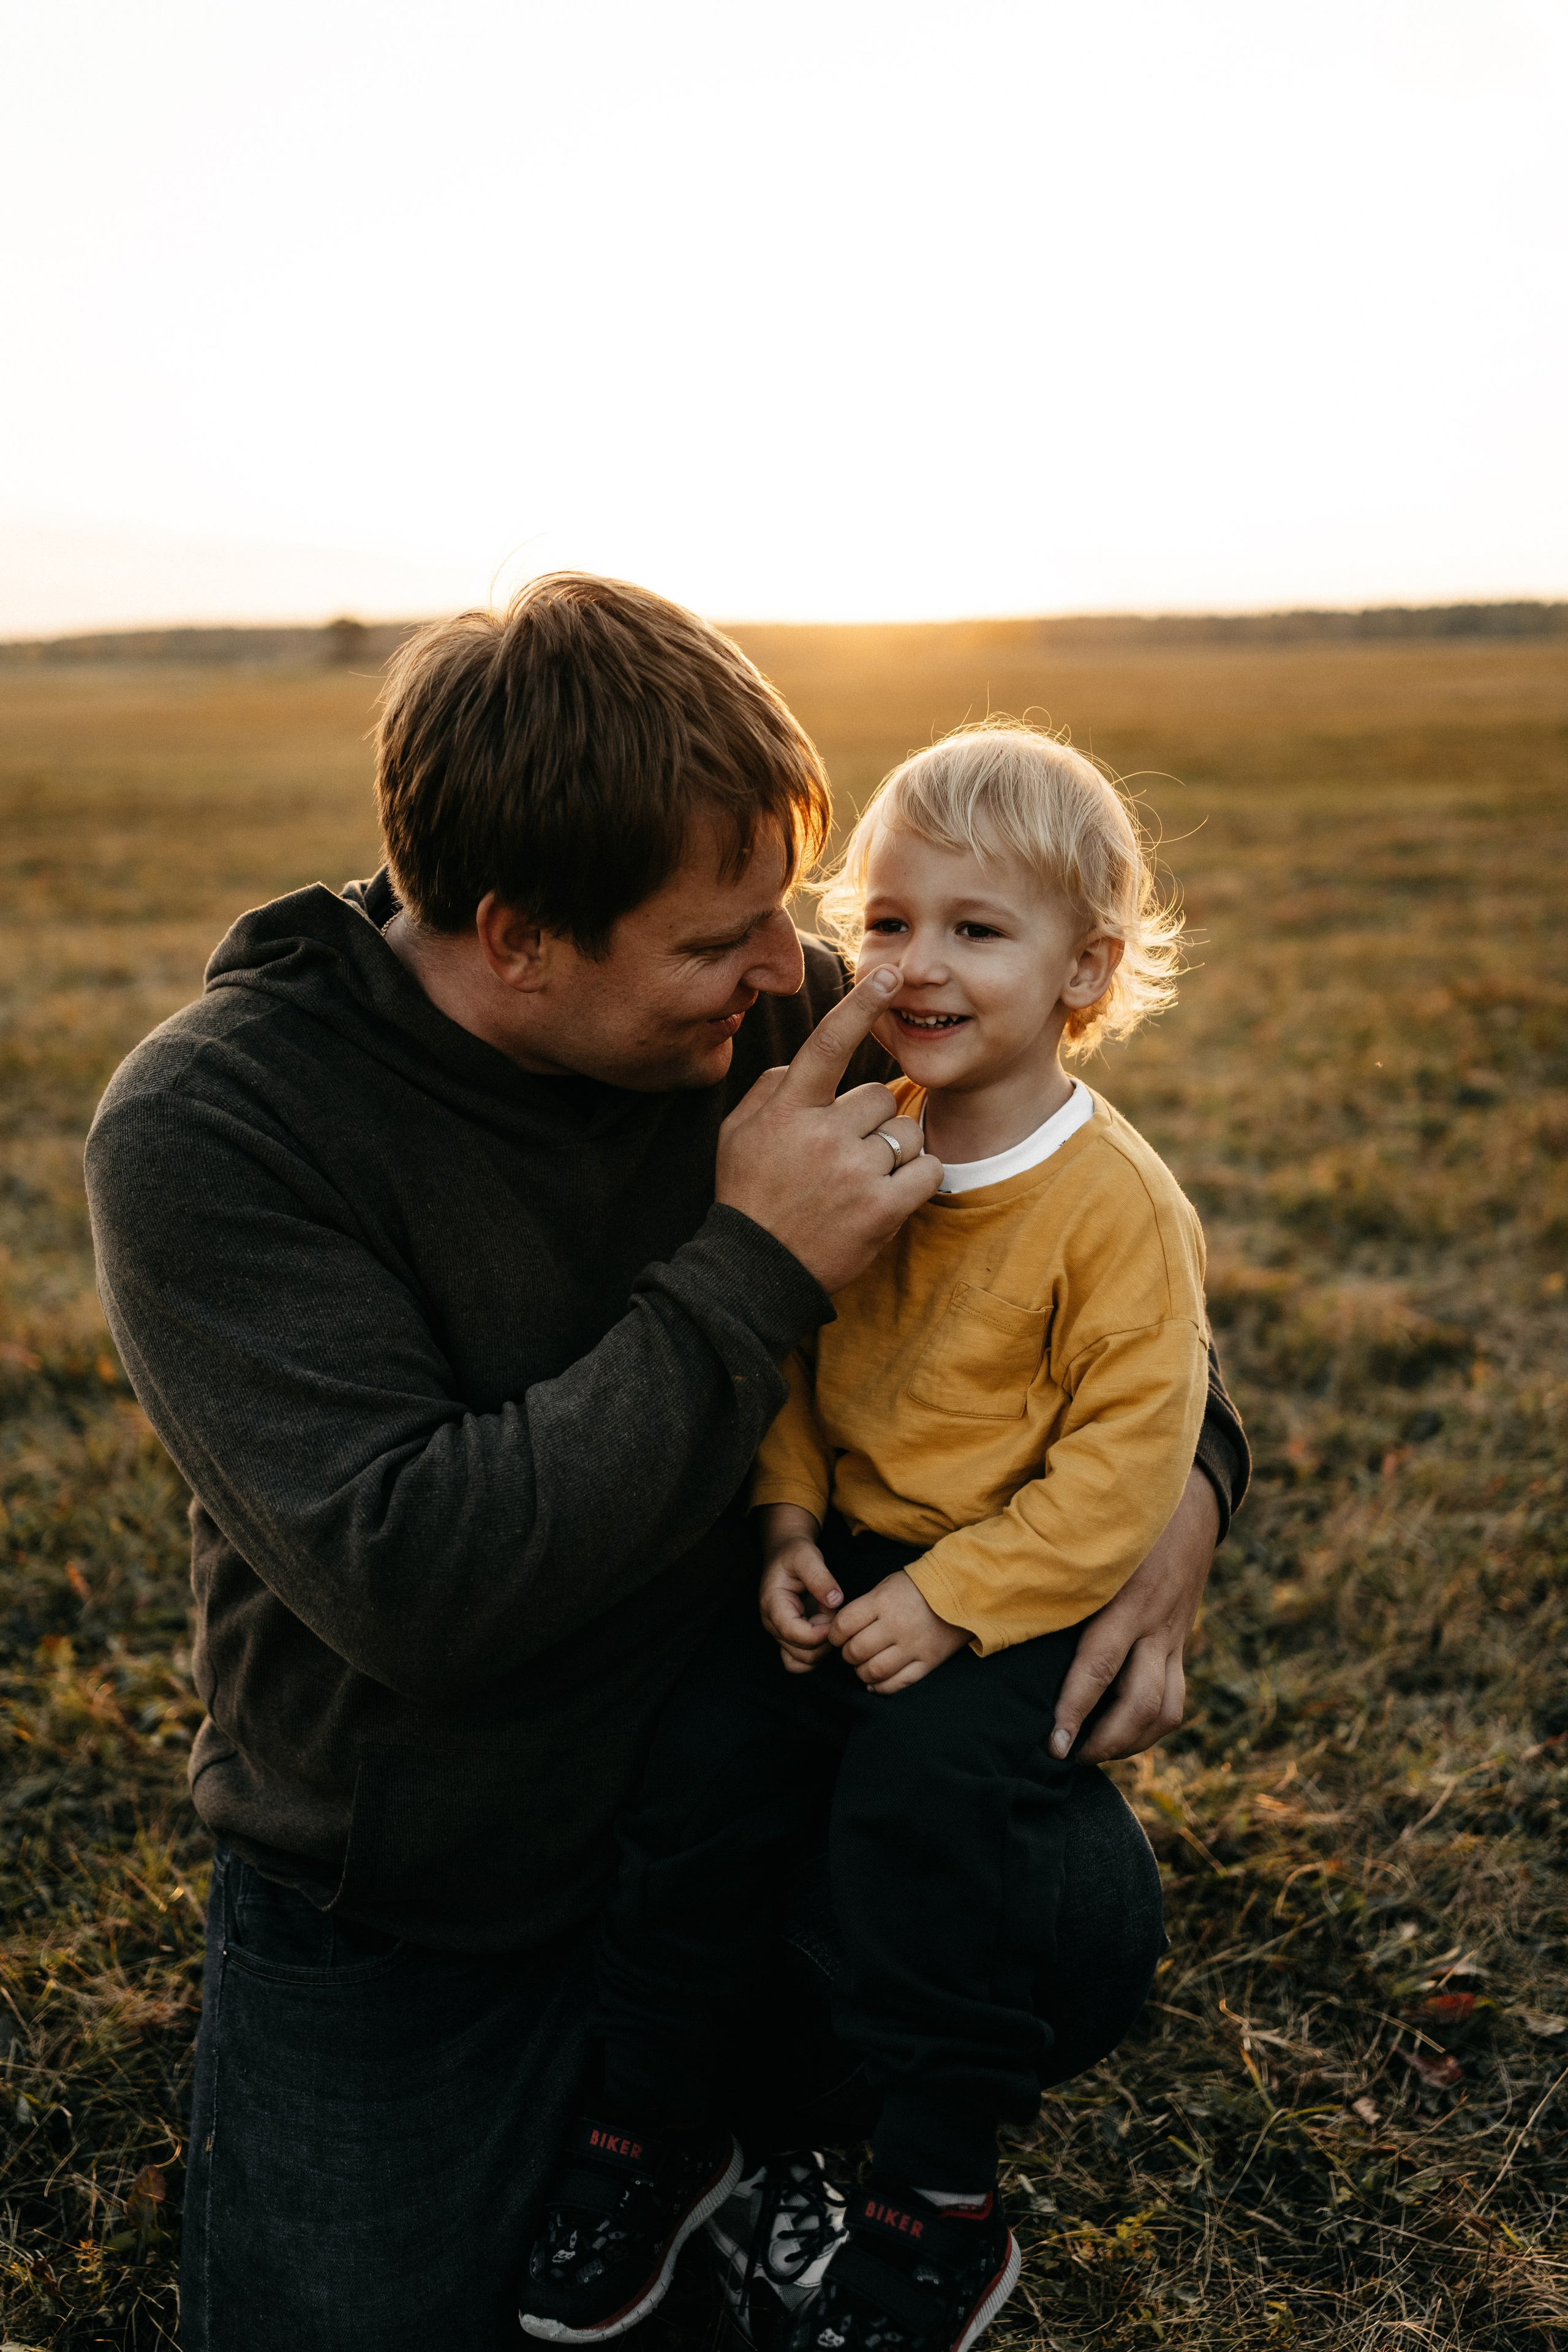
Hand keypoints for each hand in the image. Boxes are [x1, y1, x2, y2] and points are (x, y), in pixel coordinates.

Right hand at [716, 967, 940, 1295]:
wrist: (756, 1271)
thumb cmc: (749, 1195)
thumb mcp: (739, 1133)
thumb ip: (773, 1089)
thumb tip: (808, 1063)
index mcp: (788, 1109)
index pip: (827, 1044)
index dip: (860, 1007)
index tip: (889, 975)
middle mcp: (822, 1134)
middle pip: (880, 1097)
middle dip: (871, 1121)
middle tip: (843, 1155)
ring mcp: (855, 1172)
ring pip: (906, 1134)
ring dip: (893, 1152)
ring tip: (860, 1181)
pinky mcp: (882, 1209)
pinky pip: (927, 1171)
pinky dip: (917, 1179)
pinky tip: (888, 1194)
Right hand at [758, 1506, 842, 1672]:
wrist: (786, 1555)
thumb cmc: (794, 1554)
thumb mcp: (807, 1556)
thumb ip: (820, 1577)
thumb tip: (835, 1601)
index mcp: (773, 1605)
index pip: (793, 1632)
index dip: (818, 1632)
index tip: (834, 1617)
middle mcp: (773, 1625)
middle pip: (801, 1652)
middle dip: (824, 1639)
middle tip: (834, 1614)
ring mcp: (781, 1634)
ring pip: (804, 1661)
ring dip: (823, 1647)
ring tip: (829, 1620)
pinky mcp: (790, 1639)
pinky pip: (803, 1662)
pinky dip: (818, 1653)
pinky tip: (826, 1631)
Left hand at [828, 1568, 969, 1693]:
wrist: (962, 1590)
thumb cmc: (919, 1586)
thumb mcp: (888, 1585)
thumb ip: (866, 1607)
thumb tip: (843, 1631)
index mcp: (883, 1602)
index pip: (844, 1625)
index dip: (833, 1635)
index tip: (836, 1636)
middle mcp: (896, 1625)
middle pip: (856, 1651)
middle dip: (847, 1654)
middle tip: (851, 1651)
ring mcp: (913, 1646)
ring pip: (874, 1671)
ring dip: (862, 1672)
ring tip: (864, 1666)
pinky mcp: (928, 1662)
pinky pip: (898, 1683)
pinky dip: (881, 1687)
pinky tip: (876, 1683)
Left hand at [1049, 1468, 1219, 1762]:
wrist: (1189, 1500)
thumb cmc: (1118, 1518)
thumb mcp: (1084, 1539)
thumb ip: (1049, 1573)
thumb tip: (988, 1602)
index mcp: (1124, 1599)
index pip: (1098, 1668)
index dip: (1074, 1711)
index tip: (1052, 1744)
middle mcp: (1154, 1625)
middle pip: (1141, 1705)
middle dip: (1103, 1743)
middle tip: (1063, 1756)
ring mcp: (1174, 1638)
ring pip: (1164, 1713)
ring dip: (1128, 1744)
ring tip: (1088, 1753)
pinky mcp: (1182, 1645)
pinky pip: (1175, 1702)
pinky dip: (1147, 1727)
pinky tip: (1118, 1734)